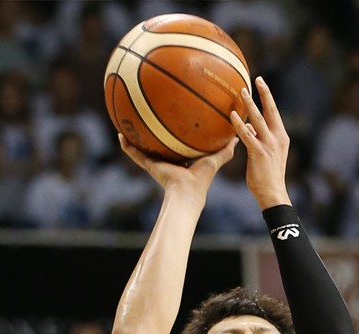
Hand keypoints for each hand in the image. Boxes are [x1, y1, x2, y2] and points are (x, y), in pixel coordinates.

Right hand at [118, 132, 236, 195]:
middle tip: (147, 116)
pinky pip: (135, 154)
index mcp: (181, 160)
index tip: (173, 122)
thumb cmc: (202, 178)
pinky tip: (120, 135)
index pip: (177, 144)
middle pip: (158, 144)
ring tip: (126, 122)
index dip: (176, 134)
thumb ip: (226, 150)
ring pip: (143, 148)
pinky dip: (127, 146)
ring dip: (135, 136)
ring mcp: (156, 163)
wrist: (187, 191)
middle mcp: (167, 161)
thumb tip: (238, 137)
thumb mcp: (216, 160)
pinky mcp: (149, 165)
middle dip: (153, 133)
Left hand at [231, 77, 290, 209]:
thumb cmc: (268, 176)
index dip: (268, 96)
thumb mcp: (267, 155)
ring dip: (250, 104)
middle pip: (270, 110)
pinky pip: (247, 135)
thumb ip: (259, 139)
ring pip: (258, 119)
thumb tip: (248, 127)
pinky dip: (239, 124)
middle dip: (263, 93)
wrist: (273, 193)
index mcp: (281, 137)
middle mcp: (277, 138)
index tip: (261, 83)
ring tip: (241, 91)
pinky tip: (232, 116)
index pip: (274, 112)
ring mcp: (269, 145)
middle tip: (255, 79)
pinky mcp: (259, 153)